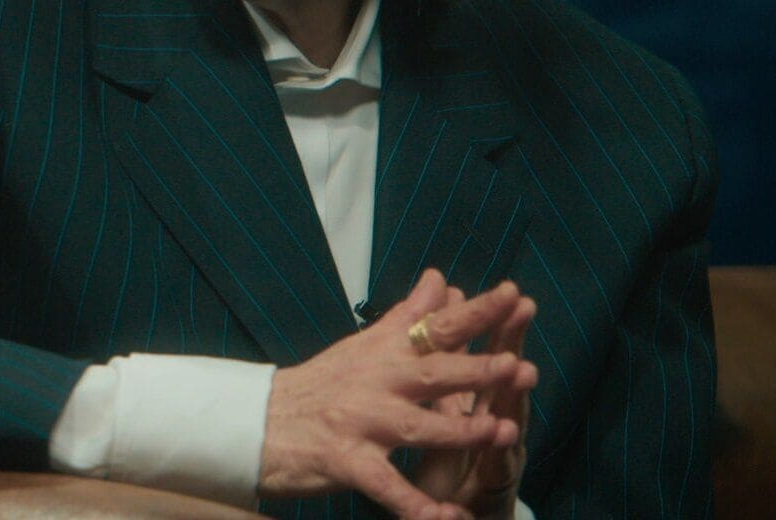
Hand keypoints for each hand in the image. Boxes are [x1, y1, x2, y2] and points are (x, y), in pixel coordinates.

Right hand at [258, 270, 527, 519]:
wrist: (258, 421)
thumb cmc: (318, 385)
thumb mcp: (364, 344)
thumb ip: (408, 316)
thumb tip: (440, 278)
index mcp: (383, 352)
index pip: (434, 326)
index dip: (475, 312)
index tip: (513, 295)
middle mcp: (374, 381)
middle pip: (431, 373)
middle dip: (476, 370)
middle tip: (517, 366)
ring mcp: (359, 421)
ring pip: (416, 427)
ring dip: (460, 431)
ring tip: (501, 432)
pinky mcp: (345, 460)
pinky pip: (386, 486)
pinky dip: (416, 505)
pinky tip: (445, 517)